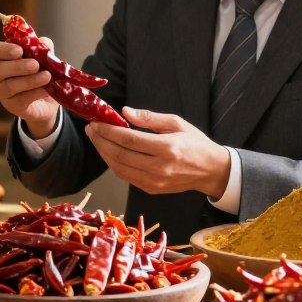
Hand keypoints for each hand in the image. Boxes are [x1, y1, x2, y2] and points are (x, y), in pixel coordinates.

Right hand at [0, 40, 60, 138]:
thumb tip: (43, 42)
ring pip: (9, 86)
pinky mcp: (12, 105)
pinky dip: (35, 93)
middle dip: (17, 67)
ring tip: (47, 76)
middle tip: (35, 65)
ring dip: (29, 81)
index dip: (1, 50)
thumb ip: (44, 47)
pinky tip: (46, 89)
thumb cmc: (42, 71)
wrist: (49, 97)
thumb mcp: (45, 56)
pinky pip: (21, 99)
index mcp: (2, 57)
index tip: (19, 50)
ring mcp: (2, 91)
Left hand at [85, 107, 231, 197]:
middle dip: (101, 141)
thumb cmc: (195, 143)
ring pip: (119, 168)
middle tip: (91, 129)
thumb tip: (125, 112)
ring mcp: (154, 181)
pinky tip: (108, 153)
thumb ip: (149, 118)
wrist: (211, 171)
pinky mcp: (151, 189)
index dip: (109, 131)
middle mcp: (159, 167)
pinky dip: (113, 164)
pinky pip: (126, 177)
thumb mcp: (176, 123)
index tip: (96, 121)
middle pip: (120, 155)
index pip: (129, 140)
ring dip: (103, 153)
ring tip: (96, 139)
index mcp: (167, 148)